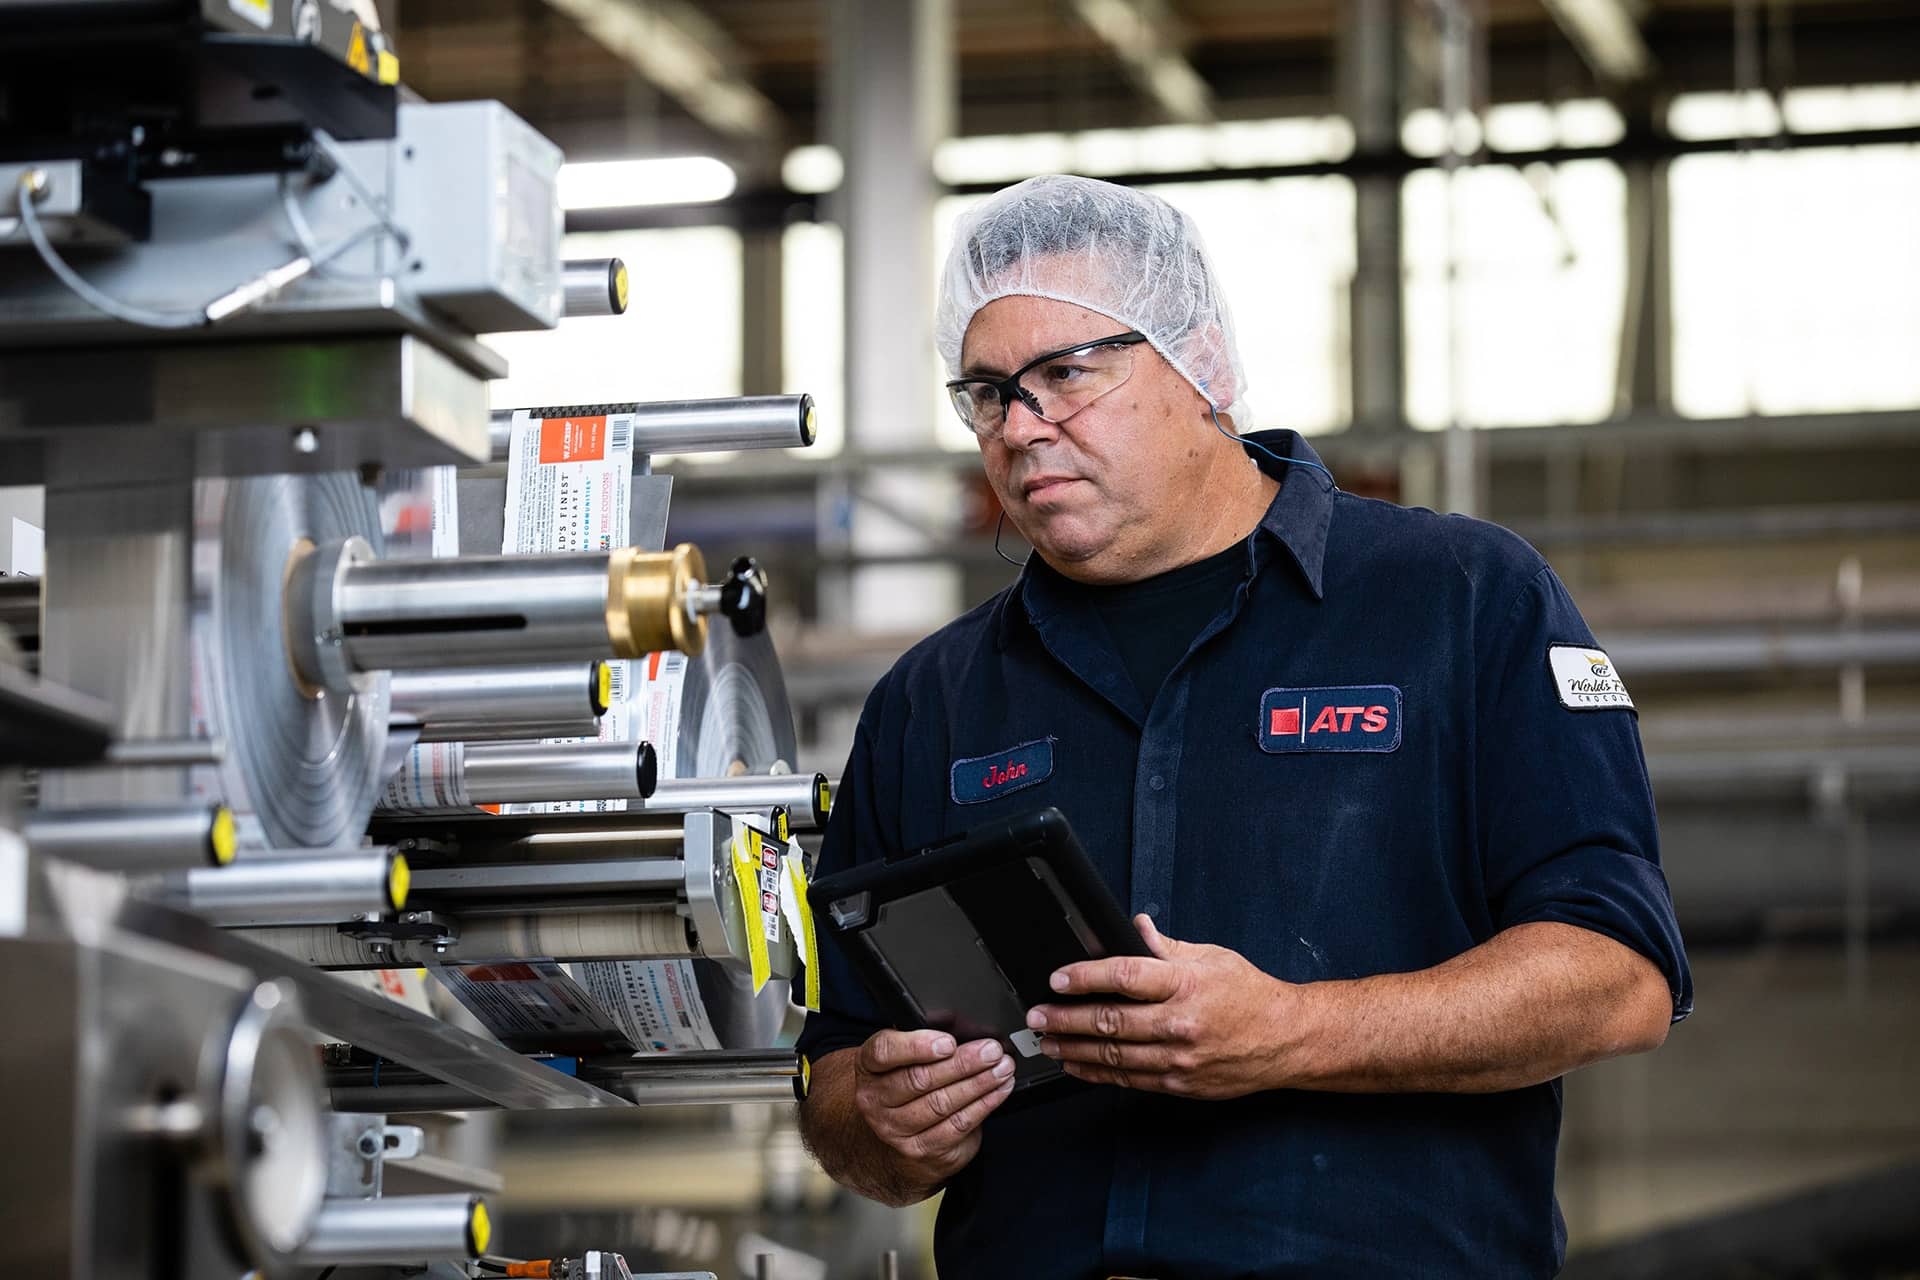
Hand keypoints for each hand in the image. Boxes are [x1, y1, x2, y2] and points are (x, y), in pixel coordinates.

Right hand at [852, 1028, 1017, 1176]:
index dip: (917, 1046)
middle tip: (991, 1051)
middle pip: (920, 1079)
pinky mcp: (921, 1149)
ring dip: (979, 1084)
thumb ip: (923, 1042)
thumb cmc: (905, 1086)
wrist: (893, 1139)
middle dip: (962, 1063)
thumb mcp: (903, 1058)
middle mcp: (876, 1100)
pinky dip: (984, 1105)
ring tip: (1002, 1068)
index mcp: (869, 1067)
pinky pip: (957, 1125)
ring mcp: (896, 1129)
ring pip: (942, 1104)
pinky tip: (998, 1090)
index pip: (884, 1052)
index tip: (948, 1042)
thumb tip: (965, 1026)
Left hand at [1026, 914, 1305, 1099]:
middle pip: (1110, 1021)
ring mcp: (1179, 1058)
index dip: (1085, 977)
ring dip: (1073, 1048)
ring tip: (1046, 1040)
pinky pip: (1130, 1079)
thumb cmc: (1251, 995)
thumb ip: (1167, 947)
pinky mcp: (1180, 1084)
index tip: (1057, 978)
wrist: (1288, 1041)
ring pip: (1114, 1055)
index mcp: (1187, 983)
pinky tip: (1076, 1064)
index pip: (1125, 976)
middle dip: (1065, 1018)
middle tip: (1037, 1015)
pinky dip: (1097, 1072)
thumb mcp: (1213, 957)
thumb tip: (1134, 927)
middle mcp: (1181, 1022)